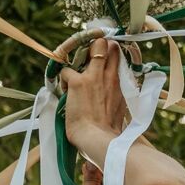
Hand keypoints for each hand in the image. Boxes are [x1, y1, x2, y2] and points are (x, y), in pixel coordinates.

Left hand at [56, 36, 131, 162]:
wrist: (99, 139)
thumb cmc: (109, 131)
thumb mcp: (120, 108)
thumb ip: (116, 94)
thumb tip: (112, 93)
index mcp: (120, 83)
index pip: (118, 55)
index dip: (109, 52)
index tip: (102, 57)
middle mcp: (110, 75)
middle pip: (106, 45)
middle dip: (96, 46)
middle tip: (86, 58)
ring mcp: (94, 76)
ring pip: (92, 47)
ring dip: (80, 56)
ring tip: (75, 72)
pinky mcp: (77, 82)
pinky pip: (66, 71)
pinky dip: (64, 79)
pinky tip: (66, 91)